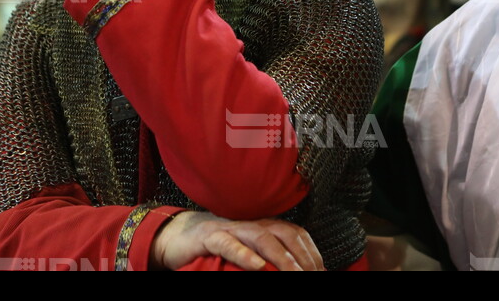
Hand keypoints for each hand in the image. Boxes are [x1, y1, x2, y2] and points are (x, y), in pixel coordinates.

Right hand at [150, 211, 324, 270]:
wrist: (175, 238)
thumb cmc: (216, 251)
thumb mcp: (246, 255)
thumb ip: (268, 261)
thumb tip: (294, 270)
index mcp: (262, 226)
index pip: (295, 234)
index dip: (312, 252)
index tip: (322, 272)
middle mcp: (249, 223)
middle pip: (284, 233)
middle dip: (303, 256)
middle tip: (313, 276)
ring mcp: (229, 228)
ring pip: (260, 236)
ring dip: (280, 256)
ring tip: (294, 273)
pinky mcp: (208, 237)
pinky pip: (227, 243)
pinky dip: (243, 254)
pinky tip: (257, 266)